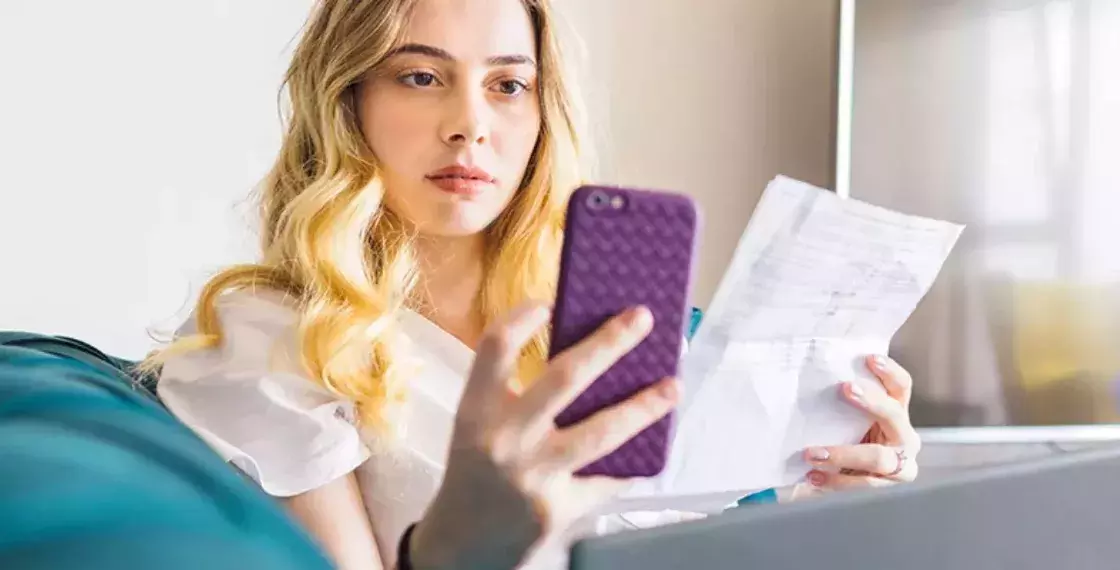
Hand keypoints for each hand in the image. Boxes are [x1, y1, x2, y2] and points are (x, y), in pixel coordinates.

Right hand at [410, 303, 680, 569]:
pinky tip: (649, 448)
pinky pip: (606, 478)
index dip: (520, 319)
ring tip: (673, 387)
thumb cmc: (476, 473)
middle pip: (565, 378)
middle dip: (610, 343)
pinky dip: (628, 463)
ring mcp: (534, 476)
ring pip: (601, 433)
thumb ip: (514, 395)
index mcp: (475, 411)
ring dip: (644, 407)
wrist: (460, 548)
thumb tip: (586, 354)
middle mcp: (504, 439)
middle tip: (642, 317)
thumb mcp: (477, 428)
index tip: (548, 302)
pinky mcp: (558, 510)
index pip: (494, 348)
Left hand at [799, 355, 919, 493]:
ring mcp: (900, 465)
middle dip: (871, 402)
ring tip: (813, 454)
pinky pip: (861, 484)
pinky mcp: (884, 487)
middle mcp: (905, 437)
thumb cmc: (848, 438)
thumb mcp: (849, 417)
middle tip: (845, 389)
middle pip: (894, 416)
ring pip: (878, 458)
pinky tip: (813, 477)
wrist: (849, 477)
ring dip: (844, 454)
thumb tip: (815, 374)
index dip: (890, 372)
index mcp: (898, 413)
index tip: (870, 358)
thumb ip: (845, 401)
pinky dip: (835, 481)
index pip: (902, 387)